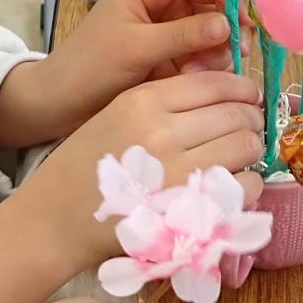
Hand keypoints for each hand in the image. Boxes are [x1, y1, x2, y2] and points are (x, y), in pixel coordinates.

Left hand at [0, 0, 233, 148]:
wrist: (60, 101)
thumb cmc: (89, 67)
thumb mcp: (136, 49)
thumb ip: (184, 36)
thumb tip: (227, 26)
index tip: (244, 21)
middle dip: (224, 25)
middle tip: (238, 53)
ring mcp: (165, 20)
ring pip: (210, 25)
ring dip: (215, 48)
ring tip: (206, 72)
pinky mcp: (168, 46)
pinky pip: (200, 48)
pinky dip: (204, 63)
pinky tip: (197, 78)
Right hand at [21, 71, 265, 269]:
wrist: (53, 219)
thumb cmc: (83, 168)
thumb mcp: (114, 116)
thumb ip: (162, 106)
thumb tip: (222, 102)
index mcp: (143, 100)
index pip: (215, 83)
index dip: (241, 90)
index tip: (248, 99)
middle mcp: (163, 129)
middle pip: (236, 113)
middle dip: (249, 122)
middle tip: (247, 132)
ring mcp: (177, 170)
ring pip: (246, 145)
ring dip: (249, 152)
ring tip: (238, 160)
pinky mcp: (187, 207)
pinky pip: (244, 186)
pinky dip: (247, 186)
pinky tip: (232, 188)